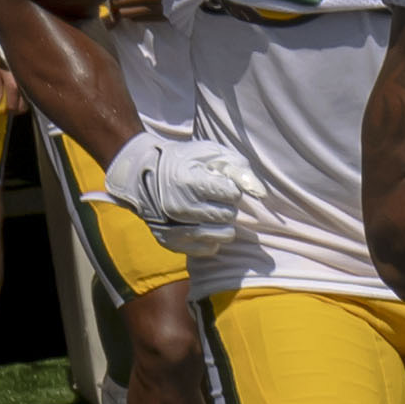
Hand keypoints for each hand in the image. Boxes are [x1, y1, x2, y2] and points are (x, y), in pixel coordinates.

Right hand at [109, 126, 261, 251]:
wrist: (142, 175)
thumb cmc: (185, 162)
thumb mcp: (212, 154)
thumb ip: (239, 170)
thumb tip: (261, 193)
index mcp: (188, 183)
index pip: (233, 195)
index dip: (230, 188)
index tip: (218, 183)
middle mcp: (178, 207)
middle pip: (229, 215)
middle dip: (227, 206)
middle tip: (213, 198)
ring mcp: (173, 227)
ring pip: (224, 235)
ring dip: (223, 224)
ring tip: (210, 211)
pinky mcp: (171, 242)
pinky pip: (209, 249)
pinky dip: (212, 239)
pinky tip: (204, 225)